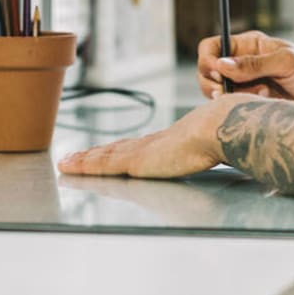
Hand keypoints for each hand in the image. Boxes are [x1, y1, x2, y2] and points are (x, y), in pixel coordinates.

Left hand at [57, 96, 237, 178]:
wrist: (221, 128)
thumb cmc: (226, 134)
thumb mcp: (218, 144)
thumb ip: (212, 147)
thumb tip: (224, 146)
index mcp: (171, 142)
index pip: (139, 147)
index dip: (120, 150)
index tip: (107, 151)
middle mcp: (153, 144)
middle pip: (117, 150)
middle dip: (95, 154)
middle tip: (75, 157)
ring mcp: (142, 152)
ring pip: (105, 157)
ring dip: (84, 160)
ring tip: (67, 163)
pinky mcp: (136, 161)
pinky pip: (102, 165)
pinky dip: (84, 165)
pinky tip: (69, 167)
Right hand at [198, 31, 293, 103]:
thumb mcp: (286, 62)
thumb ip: (254, 64)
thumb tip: (222, 64)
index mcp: (249, 45)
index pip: (212, 46)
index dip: (208, 60)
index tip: (217, 74)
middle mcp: (243, 64)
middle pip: (208, 72)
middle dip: (213, 84)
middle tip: (228, 92)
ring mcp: (246, 86)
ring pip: (217, 93)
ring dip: (231, 97)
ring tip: (261, 95)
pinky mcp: (252, 104)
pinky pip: (233, 108)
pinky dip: (241, 108)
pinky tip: (264, 104)